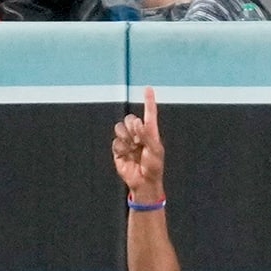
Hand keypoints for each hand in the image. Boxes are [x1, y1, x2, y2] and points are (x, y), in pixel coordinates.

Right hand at [111, 86, 164, 203]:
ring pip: (120, 128)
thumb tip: (137, 121)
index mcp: (150, 132)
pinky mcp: (118, 150)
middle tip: (138, 140)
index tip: (148, 88)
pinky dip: (121, 149)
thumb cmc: (154, 166)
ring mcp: (127, 142)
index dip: (148, 101)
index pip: (149, 113)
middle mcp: (138, 134)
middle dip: (132, 127)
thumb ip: (146, 134)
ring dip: (126, 137)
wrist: (143, 182)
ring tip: (132, 148)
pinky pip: (115, 142)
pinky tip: (127, 156)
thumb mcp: (155, 149)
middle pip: (130, 119)